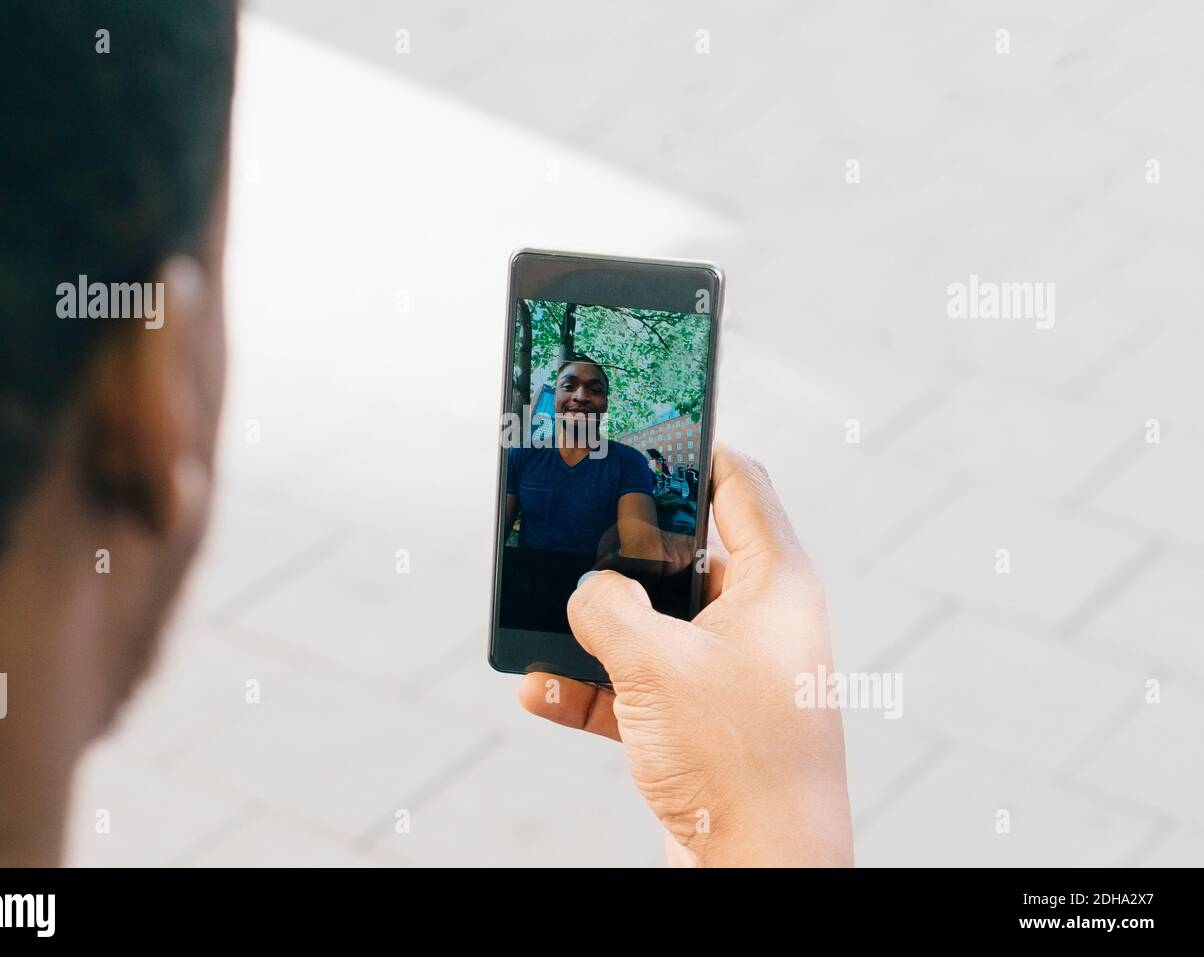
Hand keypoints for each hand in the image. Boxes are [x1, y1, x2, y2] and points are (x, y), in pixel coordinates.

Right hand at [518, 444, 852, 865]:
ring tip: (544, 617)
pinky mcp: (703, 722)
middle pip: (685, 555)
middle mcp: (760, 620)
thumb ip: (608, 608)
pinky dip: (595, 688)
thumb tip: (587, 593)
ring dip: (597, 628)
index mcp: (774, 581)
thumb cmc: (735, 756)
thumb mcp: (655, 662)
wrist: (757, 868)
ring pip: (655, 625)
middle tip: (573, 527)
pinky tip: (542, 691)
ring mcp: (732, 672)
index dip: (692, 450)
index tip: (644, 432)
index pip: (739, 484)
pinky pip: (640, 687)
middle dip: (621, 550)